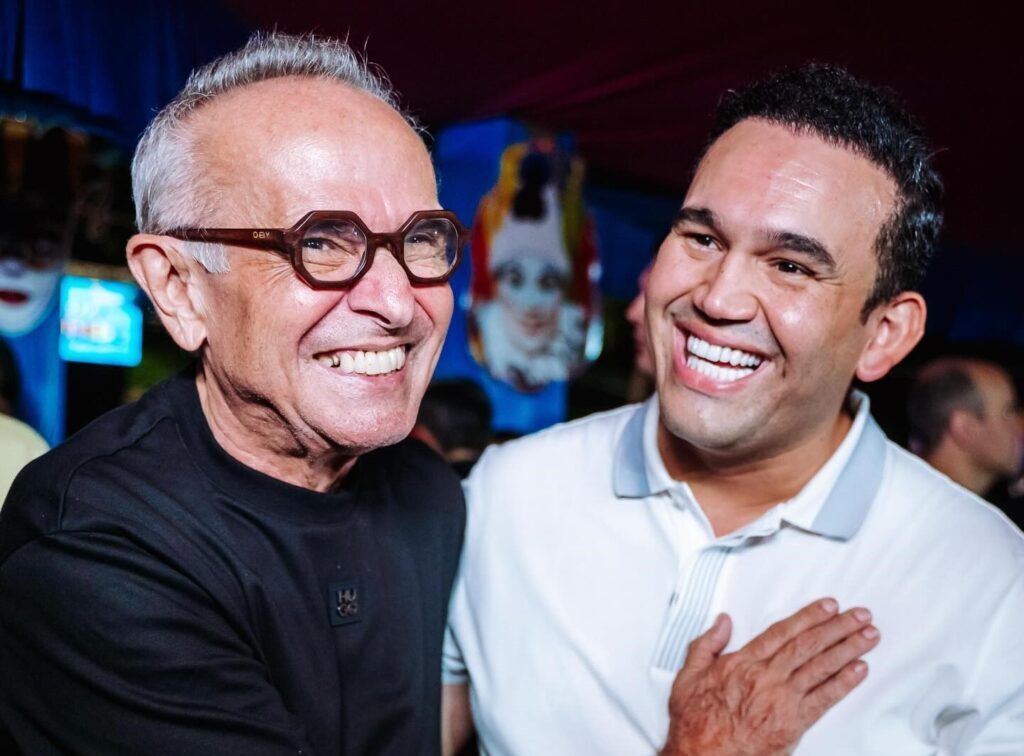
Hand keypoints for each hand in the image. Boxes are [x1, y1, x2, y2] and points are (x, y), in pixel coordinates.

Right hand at [660, 598, 878, 755]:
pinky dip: (844, 683)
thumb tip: (723, 621)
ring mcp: (782, 699)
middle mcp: (766, 676)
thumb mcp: (688, 675)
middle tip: (860, 615)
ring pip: (820, 667)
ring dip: (848, 649)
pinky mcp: (793, 723)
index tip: (829, 605)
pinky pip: (824, 699)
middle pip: (808, 644)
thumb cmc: (695, 721)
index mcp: (742, 662)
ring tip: (869, 636)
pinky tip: (860, 670)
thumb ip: (706, 644)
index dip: (809, 616)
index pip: (783, 632)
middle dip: (838, 627)